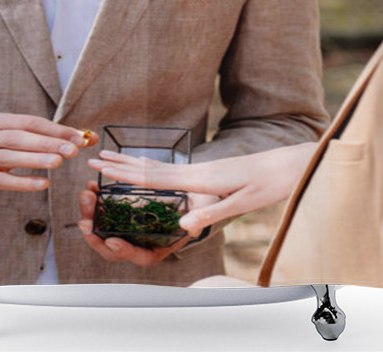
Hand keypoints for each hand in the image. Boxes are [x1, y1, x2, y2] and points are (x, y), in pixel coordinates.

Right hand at [0, 113, 97, 195]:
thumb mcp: (17, 136)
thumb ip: (49, 136)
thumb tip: (89, 137)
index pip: (31, 122)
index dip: (56, 130)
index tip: (80, 138)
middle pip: (20, 137)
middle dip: (48, 143)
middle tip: (72, 150)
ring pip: (10, 157)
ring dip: (35, 160)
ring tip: (58, 162)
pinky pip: (3, 180)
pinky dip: (24, 182)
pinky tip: (43, 184)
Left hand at [76, 181, 198, 265]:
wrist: (190, 197)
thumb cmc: (196, 209)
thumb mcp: (201, 215)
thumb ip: (196, 223)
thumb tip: (192, 227)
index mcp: (154, 249)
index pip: (136, 255)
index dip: (123, 250)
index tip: (112, 240)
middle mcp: (137, 243)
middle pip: (110, 245)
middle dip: (94, 232)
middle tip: (85, 218)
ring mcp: (126, 229)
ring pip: (101, 227)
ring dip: (90, 212)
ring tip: (86, 194)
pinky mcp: (120, 214)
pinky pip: (103, 211)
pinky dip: (96, 200)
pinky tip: (92, 186)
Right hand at [87, 142, 316, 233]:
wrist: (290, 162)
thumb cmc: (270, 182)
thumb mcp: (243, 202)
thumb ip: (212, 213)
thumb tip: (182, 225)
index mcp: (200, 178)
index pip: (154, 178)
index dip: (125, 174)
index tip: (101, 166)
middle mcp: (198, 170)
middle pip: (151, 168)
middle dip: (121, 164)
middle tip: (92, 158)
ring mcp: (204, 169)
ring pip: (161, 167)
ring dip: (134, 163)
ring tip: (113, 158)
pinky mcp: (212, 171)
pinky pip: (174, 170)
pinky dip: (155, 168)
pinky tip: (153, 169)